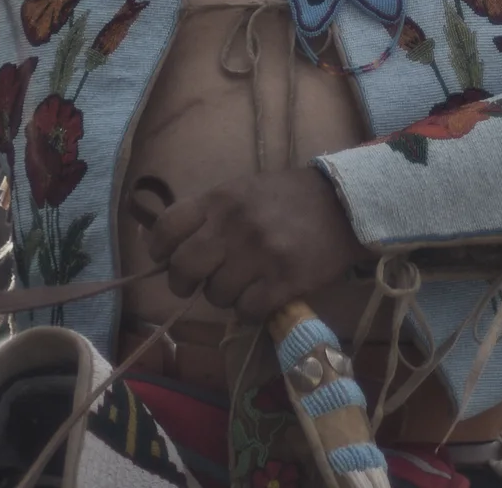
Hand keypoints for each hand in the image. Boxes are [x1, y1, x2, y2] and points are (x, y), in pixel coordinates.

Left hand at [144, 167, 366, 319]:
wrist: (343, 205)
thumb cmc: (287, 198)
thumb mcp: (242, 191)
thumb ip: (207, 213)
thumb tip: (164, 243)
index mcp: (220, 199)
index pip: (167, 227)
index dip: (158, 249)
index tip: (165, 258)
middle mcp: (235, 225)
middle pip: (183, 268)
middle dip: (183, 282)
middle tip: (195, 283)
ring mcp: (259, 254)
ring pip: (216, 295)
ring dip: (224, 296)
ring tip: (241, 284)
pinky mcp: (284, 281)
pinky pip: (247, 311)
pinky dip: (249, 310)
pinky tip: (261, 297)